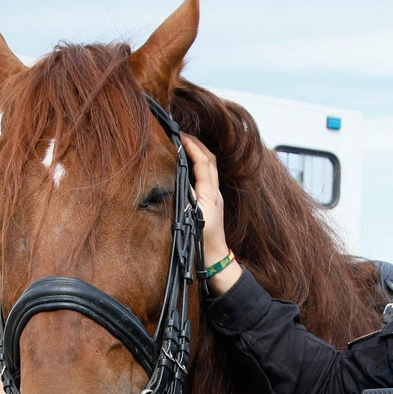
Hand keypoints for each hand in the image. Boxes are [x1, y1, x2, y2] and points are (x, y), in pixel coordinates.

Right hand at [182, 133, 240, 294]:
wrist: (215, 260)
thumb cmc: (202, 243)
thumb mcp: (190, 218)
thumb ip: (185, 196)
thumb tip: (177, 176)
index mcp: (210, 193)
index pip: (203, 162)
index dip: (191, 146)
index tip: (179, 134)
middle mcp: (215, 192)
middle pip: (210, 159)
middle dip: (197, 143)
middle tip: (181, 134)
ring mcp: (214, 197)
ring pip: (210, 167)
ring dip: (198, 152)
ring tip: (183, 144)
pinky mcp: (211, 202)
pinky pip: (206, 176)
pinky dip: (198, 164)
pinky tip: (187, 165)